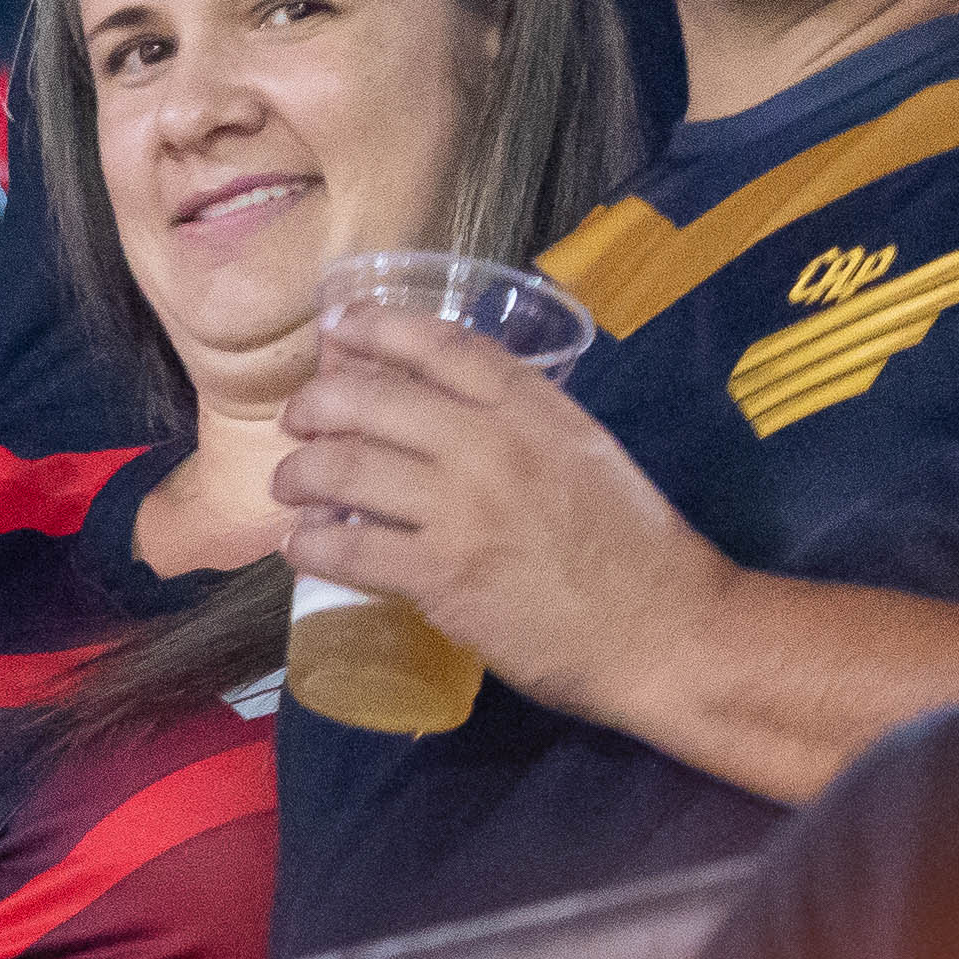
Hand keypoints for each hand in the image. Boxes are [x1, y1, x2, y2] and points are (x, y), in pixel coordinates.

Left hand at [273, 303, 723, 714]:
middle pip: (370, 400)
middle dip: (316, 405)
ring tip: (289, 486)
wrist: (669, 631)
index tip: (336, 328)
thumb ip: (521, 424)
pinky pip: (348, 550)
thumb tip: (445, 410)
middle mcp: (491, 445)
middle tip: (298, 421)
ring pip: (345, 469)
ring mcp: (463, 509)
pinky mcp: (443, 575)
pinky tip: (302, 547)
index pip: (439, 345)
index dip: (376, 327)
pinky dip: (311, 546)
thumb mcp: (586, 452)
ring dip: (300, 475)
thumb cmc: (636, 547)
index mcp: (534, 409)